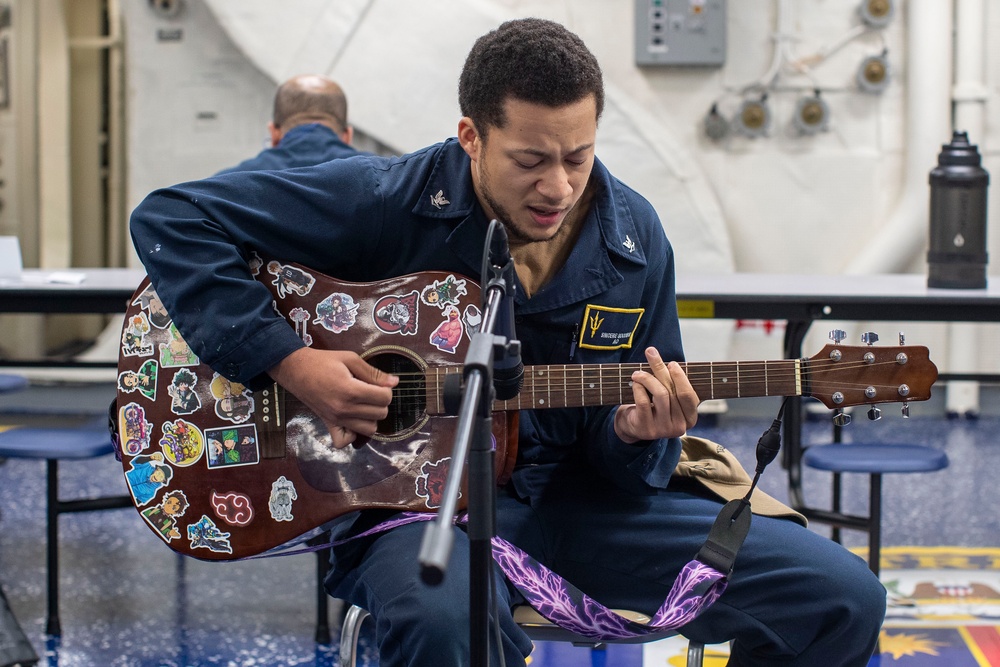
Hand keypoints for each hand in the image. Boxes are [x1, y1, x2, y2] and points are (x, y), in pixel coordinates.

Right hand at [268, 347, 397, 447]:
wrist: (296, 370)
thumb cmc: (323, 361)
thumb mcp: (350, 358)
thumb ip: (373, 372)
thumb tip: (395, 382)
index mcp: (351, 390)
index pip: (384, 398)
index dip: (386, 389)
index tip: (378, 383)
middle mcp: (344, 409)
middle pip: (380, 414)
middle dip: (381, 402)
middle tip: (371, 391)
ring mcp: (336, 419)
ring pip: (369, 429)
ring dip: (371, 417)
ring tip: (364, 404)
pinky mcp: (328, 424)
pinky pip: (344, 441)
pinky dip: (352, 435)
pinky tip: (353, 420)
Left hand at [613, 347, 699, 443]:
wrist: (632, 426)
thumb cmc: (653, 407)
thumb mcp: (668, 398)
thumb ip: (673, 384)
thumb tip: (668, 360)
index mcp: (690, 418)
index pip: (688, 395)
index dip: (680, 377)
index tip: (671, 363)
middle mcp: (679, 426)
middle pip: (672, 391)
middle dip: (661, 368)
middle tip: (651, 352)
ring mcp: (663, 429)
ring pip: (660, 394)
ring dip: (647, 378)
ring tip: (637, 373)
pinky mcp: (646, 428)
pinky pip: (644, 401)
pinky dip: (638, 388)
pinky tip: (635, 383)